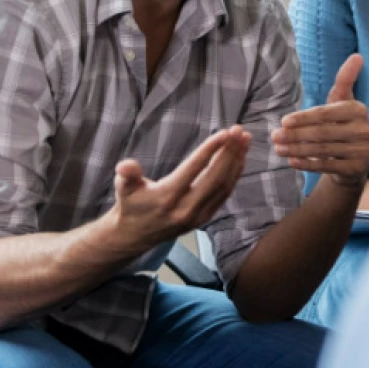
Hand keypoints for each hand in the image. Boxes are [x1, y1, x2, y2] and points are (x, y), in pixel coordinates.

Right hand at [102, 126, 251, 256]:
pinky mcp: (205, 219)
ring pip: (224, 186)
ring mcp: (198, 216)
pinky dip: (235, 175)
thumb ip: (126, 175)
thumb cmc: (130, 205)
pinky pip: (224, 195)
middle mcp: (186, 208)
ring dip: (236, 161)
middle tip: (239, 130)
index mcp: (167, 197)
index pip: (193, 169)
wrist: (134, 236)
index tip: (225, 133)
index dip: (210, 150)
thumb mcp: (123, 188)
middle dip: (229, 152)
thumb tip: (125, 165)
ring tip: (244, 139)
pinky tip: (240, 158)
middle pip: (215, 177)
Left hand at [272, 54, 368, 188]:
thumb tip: (357, 56)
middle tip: (274, 136)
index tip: (283, 121)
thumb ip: (346, 80)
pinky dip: (306, 164)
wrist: (355, 162)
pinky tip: (291, 161)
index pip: (325, 113)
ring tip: (278, 149)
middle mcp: (364, 130)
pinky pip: (326, 166)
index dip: (303, 117)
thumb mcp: (343, 102)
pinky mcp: (356, 169)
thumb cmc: (342, 126)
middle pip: (321, 132)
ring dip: (296, 149)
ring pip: (321, 150)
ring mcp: (361, 151)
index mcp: (358, 110)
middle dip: (295, 135)